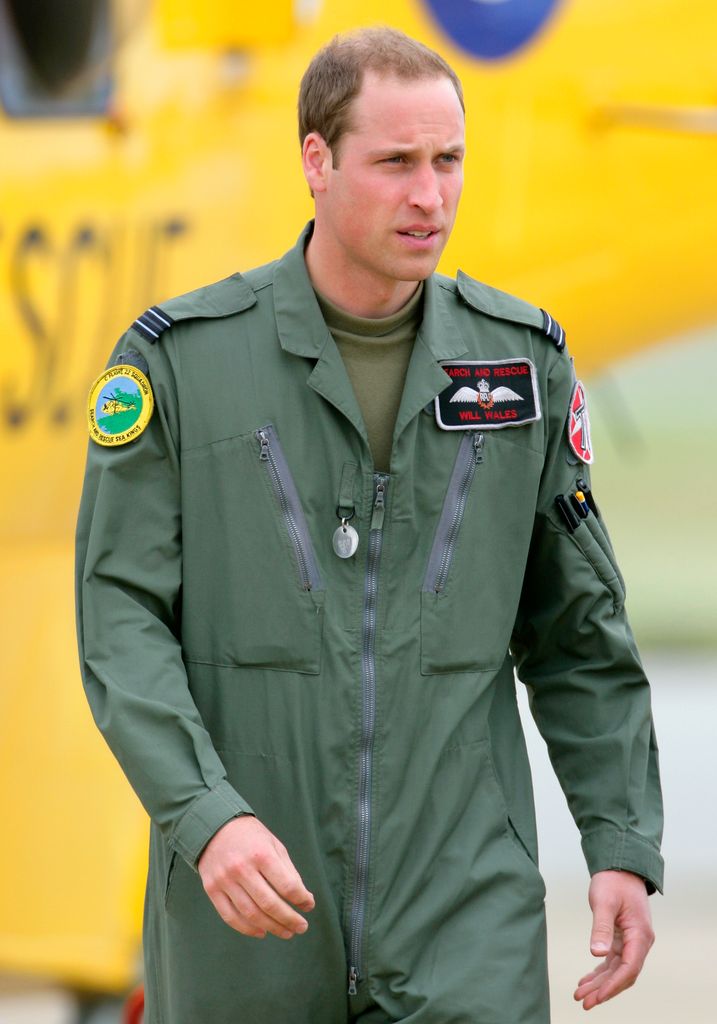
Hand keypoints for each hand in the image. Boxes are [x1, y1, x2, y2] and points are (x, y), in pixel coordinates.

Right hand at [197, 815, 314, 939]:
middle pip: (269, 904)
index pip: (286, 885)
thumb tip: (304, 900)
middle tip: (302, 927)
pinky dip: (247, 929)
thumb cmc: (251, 837)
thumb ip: (288, 871)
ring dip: (272, 927)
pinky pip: (230, 917)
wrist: (215, 826)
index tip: (309, 905)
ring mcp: (224, 880)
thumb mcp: (274, 845)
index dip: (301, 899)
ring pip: (251, 914)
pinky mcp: (212, 889)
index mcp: (261, 854)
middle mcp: (242, 868)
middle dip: (289, 919)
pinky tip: (261, 932)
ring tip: (286, 932)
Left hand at [574, 870, 654, 1010]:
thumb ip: (601, 928)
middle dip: (604, 990)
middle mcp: (638, 942)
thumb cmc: (613, 882)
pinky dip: (600, 972)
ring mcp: (631, 941)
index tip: (597, 997)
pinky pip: (612, 961)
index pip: (628, 968)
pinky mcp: (621, 938)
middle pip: (623, 974)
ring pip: (616, 970)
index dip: (613, 985)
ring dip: (600, 983)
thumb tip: (597, 954)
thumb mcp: (604, 902)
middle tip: (584, 1002)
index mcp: (639, 935)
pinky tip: (587, 981)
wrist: (620, 867)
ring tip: (580, 995)